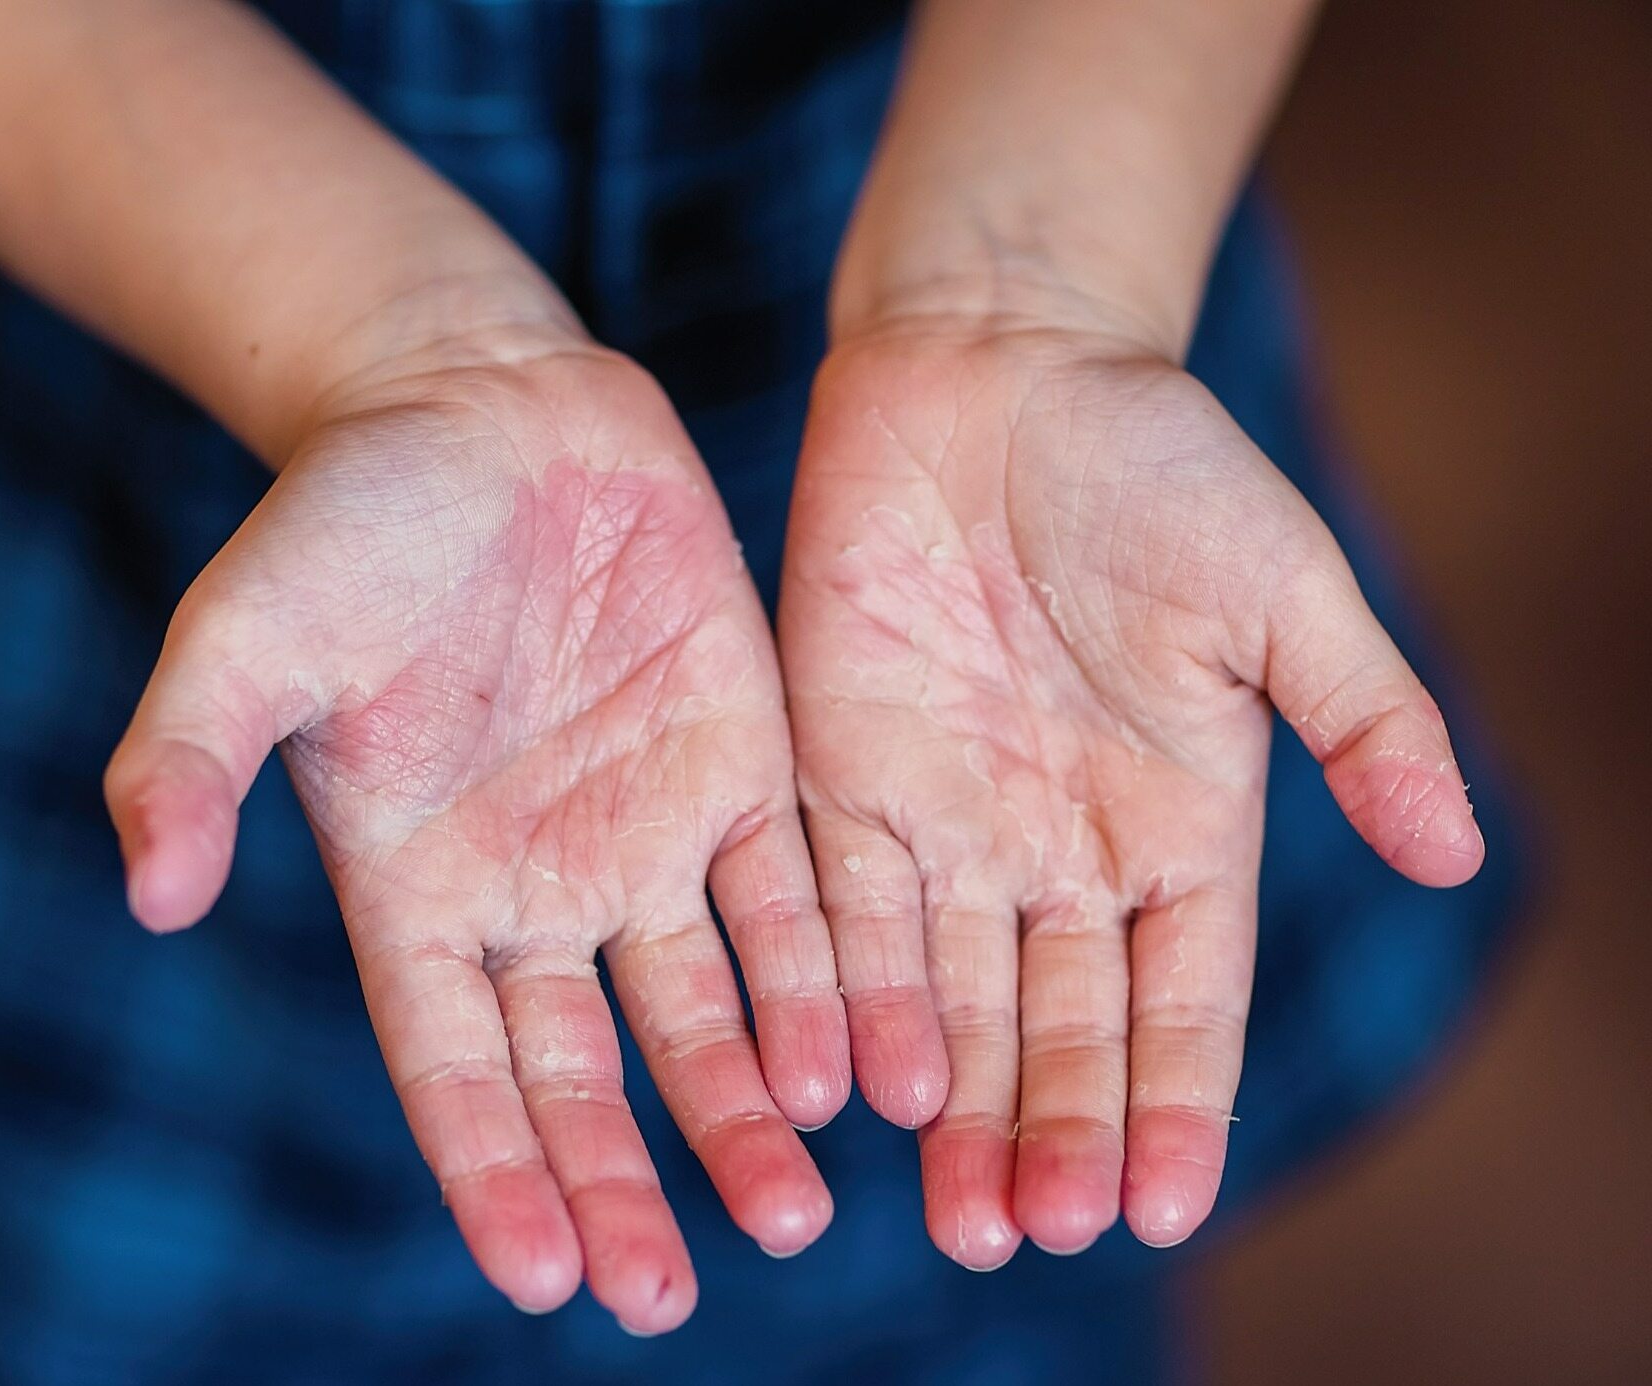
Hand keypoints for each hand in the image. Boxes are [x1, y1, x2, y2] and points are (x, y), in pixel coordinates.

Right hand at [105, 338, 848, 1332]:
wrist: (478, 405)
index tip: (547, 1279)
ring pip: (708, 1008)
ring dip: (747, 1109)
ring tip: (797, 1206)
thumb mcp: (250, 631)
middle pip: (588, 1075)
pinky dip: (822, 978)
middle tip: (669, 1296)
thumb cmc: (346, 518)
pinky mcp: (738, 760)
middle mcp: (540, 886)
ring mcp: (648, 830)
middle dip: (629, 1186)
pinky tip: (859, 1062)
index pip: (458, 1071)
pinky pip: (790, 894)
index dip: (496, 1176)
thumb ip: (192, 758)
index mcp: (420, 889)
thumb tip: (148, 893)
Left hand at [780, 318, 1481, 1264]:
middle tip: (1034, 1233)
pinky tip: (861, 1083)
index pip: (1178, 1001)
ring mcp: (946, 821)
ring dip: (955, 1106)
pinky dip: (855, 996)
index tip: (1157, 1207)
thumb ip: (1364, 718)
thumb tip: (1456, 854)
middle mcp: (1057, 850)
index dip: (1171, 1103)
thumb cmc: (1155, 462)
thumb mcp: (1279, 588)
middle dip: (1051, 1133)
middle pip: (1058, 1028)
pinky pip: (843, 909)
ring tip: (958, 1213)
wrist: (993, 366)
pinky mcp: (841, 776)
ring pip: (950, 1000)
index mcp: (1176, 825)